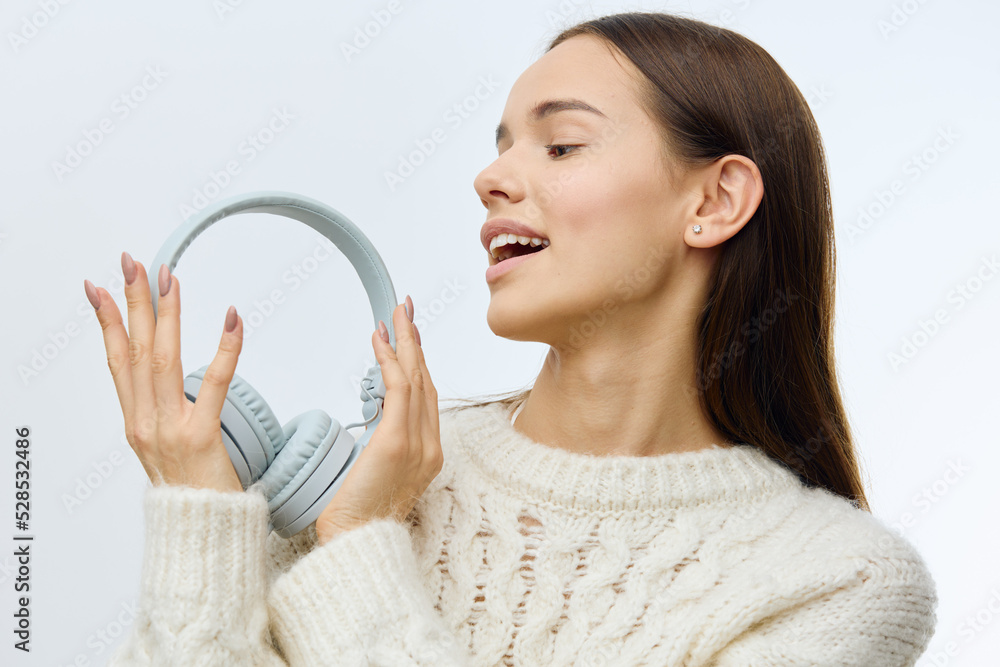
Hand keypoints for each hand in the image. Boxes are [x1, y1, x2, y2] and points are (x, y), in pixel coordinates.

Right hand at [83, 252, 243, 491]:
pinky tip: (231, 317)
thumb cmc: (191, 495)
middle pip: (135, 350)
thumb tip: (168, 389)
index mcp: (135, 424)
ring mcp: (169, 429)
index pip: (116, 362)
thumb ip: (161, 418)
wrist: (202, 536)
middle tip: (132, 262)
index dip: (106, 322)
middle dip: (132, 302)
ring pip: (163, 359)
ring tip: (169, 277)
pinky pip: (215, 384)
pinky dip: (224, 347)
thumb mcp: (164, 453)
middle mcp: (145, 423)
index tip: (98, 287)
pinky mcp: (201, 437)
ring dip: (166, 313)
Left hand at [314, 298, 440, 544]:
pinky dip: (389, 360)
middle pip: (427, 380)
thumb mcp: (378, 476)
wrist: (356, 545)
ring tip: (394, 314)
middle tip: (405, 309)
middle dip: (416, 341)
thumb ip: (383, 446)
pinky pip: (398, 389)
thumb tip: (376, 423)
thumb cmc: (358, 518)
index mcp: (428, 453)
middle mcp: (431, 445)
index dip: (419, 361)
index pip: (427, 396)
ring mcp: (419, 444)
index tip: (409, 335)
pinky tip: (379, 341)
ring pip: (416, 378)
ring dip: (405, 341)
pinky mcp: (396, 442)